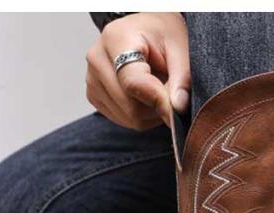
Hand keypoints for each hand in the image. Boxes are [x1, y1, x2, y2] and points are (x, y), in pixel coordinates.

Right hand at [85, 12, 189, 129]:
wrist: (144, 32)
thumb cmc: (161, 35)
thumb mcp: (180, 48)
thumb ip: (181, 78)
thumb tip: (179, 107)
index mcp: (116, 39)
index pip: (133, 83)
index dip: (158, 100)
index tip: (178, 107)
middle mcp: (97, 59)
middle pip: (131, 107)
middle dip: (157, 107)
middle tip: (170, 90)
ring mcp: (92, 79)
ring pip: (129, 118)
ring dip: (151, 113)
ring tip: (157, 89)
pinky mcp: (93, 95)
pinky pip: (123, 120)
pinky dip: (141, 116)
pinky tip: (145, 97)